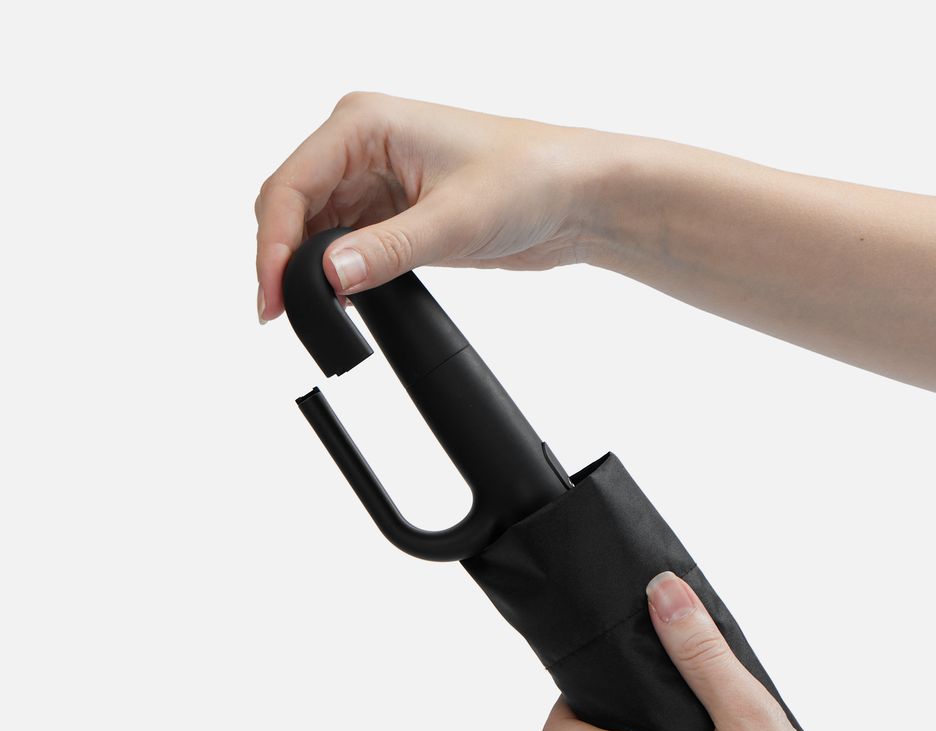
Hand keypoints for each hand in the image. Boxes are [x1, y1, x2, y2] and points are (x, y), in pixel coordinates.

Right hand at [254, 91, 605, 322]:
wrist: (574, 195)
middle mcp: (361, 146)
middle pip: (291, 205)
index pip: (291, 184)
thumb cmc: (528, 177)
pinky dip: (335, 272)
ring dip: (306, 268)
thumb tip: (327, 275)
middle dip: (281, 259)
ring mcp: (375, 179)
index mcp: (365, 123)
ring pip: (313, 228)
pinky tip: (339, 299)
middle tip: (283, 314)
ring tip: (310, 312)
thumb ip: (385, 250)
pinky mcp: (392, 212)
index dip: (274, 246)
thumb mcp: (453, 220)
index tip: (274, 296)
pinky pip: (343, 243)